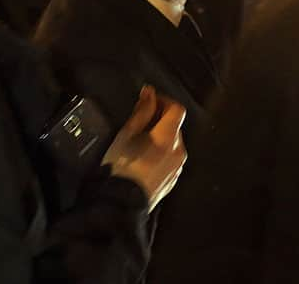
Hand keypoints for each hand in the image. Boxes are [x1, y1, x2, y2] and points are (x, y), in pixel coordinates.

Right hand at [103, 85, 186, 210]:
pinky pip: (170, 160)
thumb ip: (142, 112)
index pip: (177, 109)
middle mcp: (178, 151)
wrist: (120, 204)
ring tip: (138, 144)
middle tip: (138, 123)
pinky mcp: (173, 180)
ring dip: (160, 138)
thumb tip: (149, 93)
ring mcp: (177, 168)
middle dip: (159, 120)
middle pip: (174, 126)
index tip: (148, 101)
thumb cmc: (120, 167)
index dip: (163, 101)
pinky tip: (142, 160)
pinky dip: (160, 154)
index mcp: (168, 138)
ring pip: (173, 144)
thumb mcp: (126, 134)